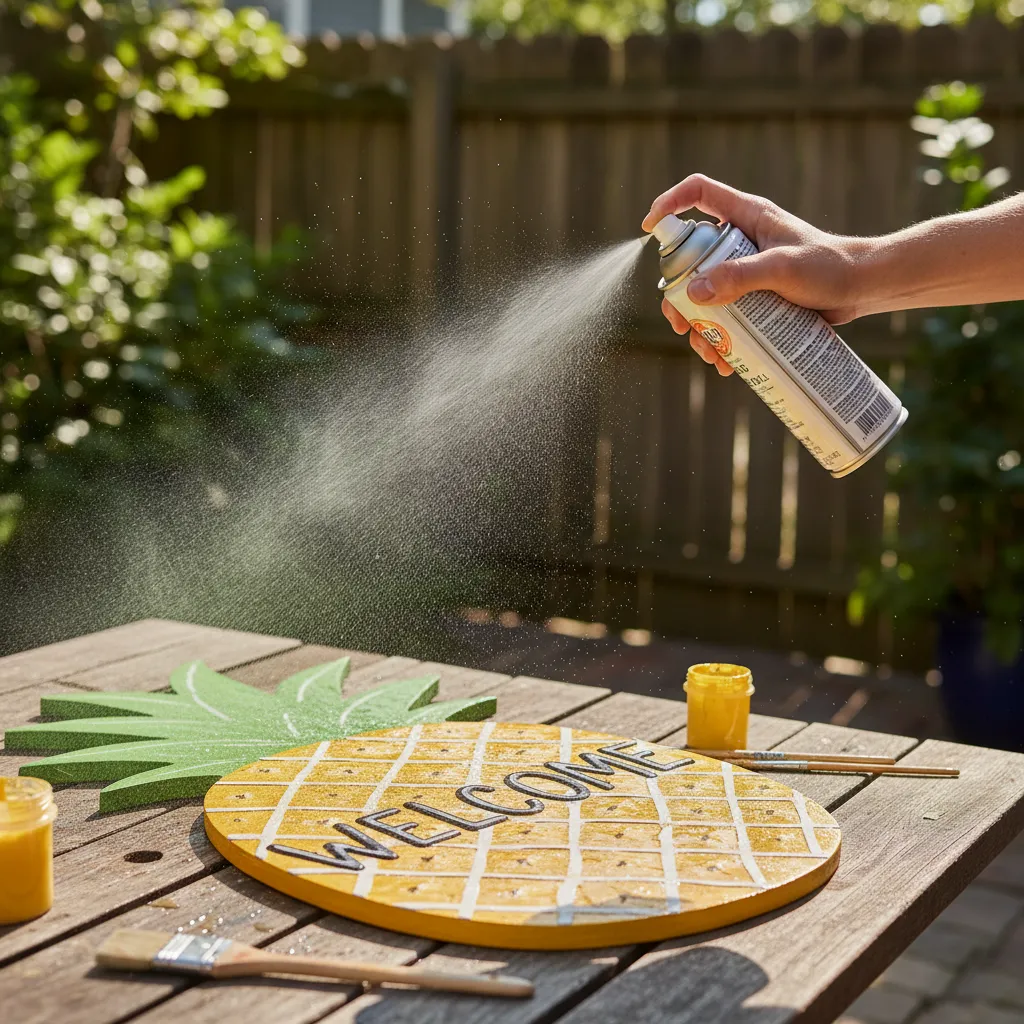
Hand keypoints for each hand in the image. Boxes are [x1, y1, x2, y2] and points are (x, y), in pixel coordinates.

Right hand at [643, 174, 867, 375]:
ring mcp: (748, 271)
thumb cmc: (830, 267)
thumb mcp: (783, 269)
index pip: (698, 195)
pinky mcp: (758, 298)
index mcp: (746, 217)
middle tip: (680, 323)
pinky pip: (728, 316)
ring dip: (699, 327)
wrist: (865, 288)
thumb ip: (740, 277)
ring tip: (708, 352)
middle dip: (678, 296)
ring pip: (706, 295)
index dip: (670, 204)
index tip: (649, 229)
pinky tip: (725, 361)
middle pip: (691, 260)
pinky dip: (721, 339)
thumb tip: (694, 293)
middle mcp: (741, 241)